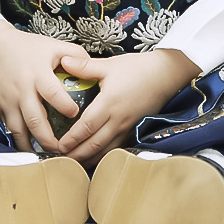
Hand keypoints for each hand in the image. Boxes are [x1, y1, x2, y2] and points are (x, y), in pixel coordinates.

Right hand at [0, 20, 90, 153]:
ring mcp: (9, 101)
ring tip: (47, 157)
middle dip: (49, 139)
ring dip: (33, 146)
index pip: (53, 93)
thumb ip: (77, 56)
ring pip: (19, 130)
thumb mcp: (54, 46)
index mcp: (38, 73)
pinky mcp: (0, 108)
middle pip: (35, 119)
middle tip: (63, 150)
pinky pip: (10, 129)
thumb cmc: (29, 48)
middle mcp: (22, 89)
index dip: (65, 106)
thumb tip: (95, 68)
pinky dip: (21, 141)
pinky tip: (32, 149)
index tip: (76, 114)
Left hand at [55, 48, 200, 167]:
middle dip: (76, 155)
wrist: (165, 74)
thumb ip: (84, 66)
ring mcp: (127, 127)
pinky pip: (117, 148)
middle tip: (60, 160)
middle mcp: (118, 119)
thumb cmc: (138, 68)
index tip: (58, 145)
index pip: (86, 127)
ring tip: (73, 164)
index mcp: (109, 103)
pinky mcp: (134, 130)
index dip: (71, 139)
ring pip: (106, 151)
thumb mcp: (109, 65)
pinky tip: (94, 158)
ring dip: (89, 159)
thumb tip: (62, 60)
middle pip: (94, 144)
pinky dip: (103, 156)